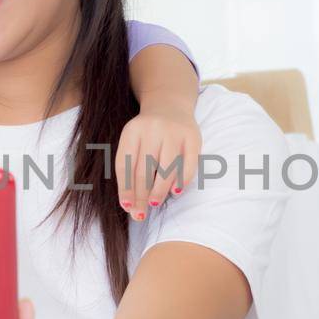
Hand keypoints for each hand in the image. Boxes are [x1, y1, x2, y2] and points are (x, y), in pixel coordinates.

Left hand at [115, 96, 200, 219]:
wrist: (169, 105)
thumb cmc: (147, 134)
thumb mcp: (132, 142)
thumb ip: (129, 168)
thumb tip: (130, 206)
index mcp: (132, 131)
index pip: (126, 165)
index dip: (125, 188)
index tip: (127, 207)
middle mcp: (152, 129)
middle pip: (144, 170)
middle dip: (141, 196)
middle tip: (140, 214)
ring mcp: (174, 132)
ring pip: (166, 169)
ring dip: (159, 190)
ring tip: (154, 203)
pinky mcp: (192, 137)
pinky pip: (188, 164)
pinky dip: (182, 180)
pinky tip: (176, 191)